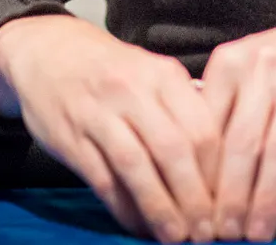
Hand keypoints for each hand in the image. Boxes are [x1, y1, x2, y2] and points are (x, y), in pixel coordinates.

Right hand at [0, 14, 218, 242]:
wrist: (46, 49)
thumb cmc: (110, 69)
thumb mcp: (152, 72)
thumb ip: (183, 108)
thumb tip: (218, 164)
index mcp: (163, 74)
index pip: (202, 128)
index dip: (219, 173)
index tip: (228, 203)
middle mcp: (133, 91)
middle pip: (173, 149)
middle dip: (194, 197)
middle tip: (207, 231)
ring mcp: (99, 114)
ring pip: (136, 167)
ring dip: (160, 208)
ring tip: (176, 237)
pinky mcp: (70, 138)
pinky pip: (103, 180)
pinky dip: (124, 208)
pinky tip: (139, 226)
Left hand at [199, 2, 275, 241]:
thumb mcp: (251, 71)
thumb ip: (226, 112)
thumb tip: (201, 179)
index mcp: (232, 63)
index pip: (207, 129)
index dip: (201, 178)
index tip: (197, 213)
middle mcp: (265, 66)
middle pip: (240, 144)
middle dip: (230, 198)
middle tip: (225, 234)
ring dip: (267, 201)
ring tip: (261, 233)